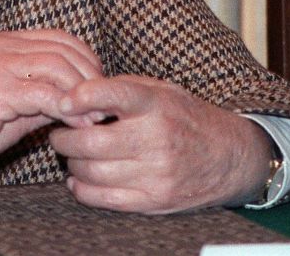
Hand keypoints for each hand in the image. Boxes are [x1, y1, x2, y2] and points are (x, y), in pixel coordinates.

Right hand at [0, 29, 102, 196]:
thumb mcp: (20, 104)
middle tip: (103, 107)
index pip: (61, 38)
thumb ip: (49, 92)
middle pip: (63, 51)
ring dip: (82, 95)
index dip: (88, 61)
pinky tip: (76, 127)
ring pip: (57, 68)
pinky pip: (43, 95)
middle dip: (91, 79)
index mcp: (5, 42)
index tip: (100, 89)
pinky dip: (67, 111)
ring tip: (93, 119)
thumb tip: (90, 95)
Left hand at [48, 75, 273, 211]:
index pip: (110, 94)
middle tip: (60, 131)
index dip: (79, 97)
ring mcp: (155, 173)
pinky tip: (79, 177)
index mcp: (155, 104)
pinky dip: (81, 188)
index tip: (61, 101)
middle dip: (64, 137)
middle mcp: (155, 138)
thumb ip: (120, 88)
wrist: (229, 156)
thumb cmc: (185, 116)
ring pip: (91, 171)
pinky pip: (103, 198)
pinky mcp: (153, 201)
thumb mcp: (159, 90)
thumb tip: (74, 96)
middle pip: (90, 141)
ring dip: (72, 162)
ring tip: (72, 153)